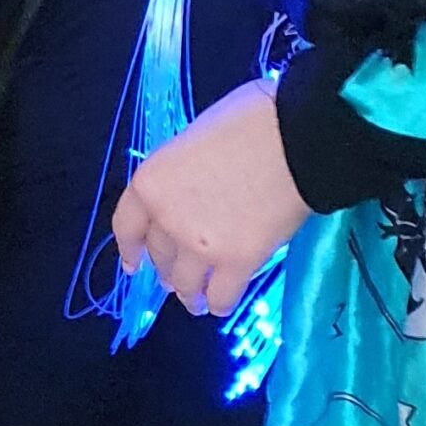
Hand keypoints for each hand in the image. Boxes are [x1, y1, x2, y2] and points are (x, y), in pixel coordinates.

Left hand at [112, 78, 307, 317]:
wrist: (298, 137)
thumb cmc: (251, 122)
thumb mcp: (196, 139)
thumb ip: (183, 173)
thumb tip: (193, 186)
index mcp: (151, 182)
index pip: (127, 225)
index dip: (129, 249)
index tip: (133, 266)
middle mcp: (166, 218)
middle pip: (159, 255)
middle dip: (166, 269)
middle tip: (176, 278)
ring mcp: (199, 244)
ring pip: (185, 283)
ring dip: (189, 294)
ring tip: (196, 301)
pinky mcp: (237, 262)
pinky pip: (221, 296)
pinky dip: (219, 303)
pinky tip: (220, 304)